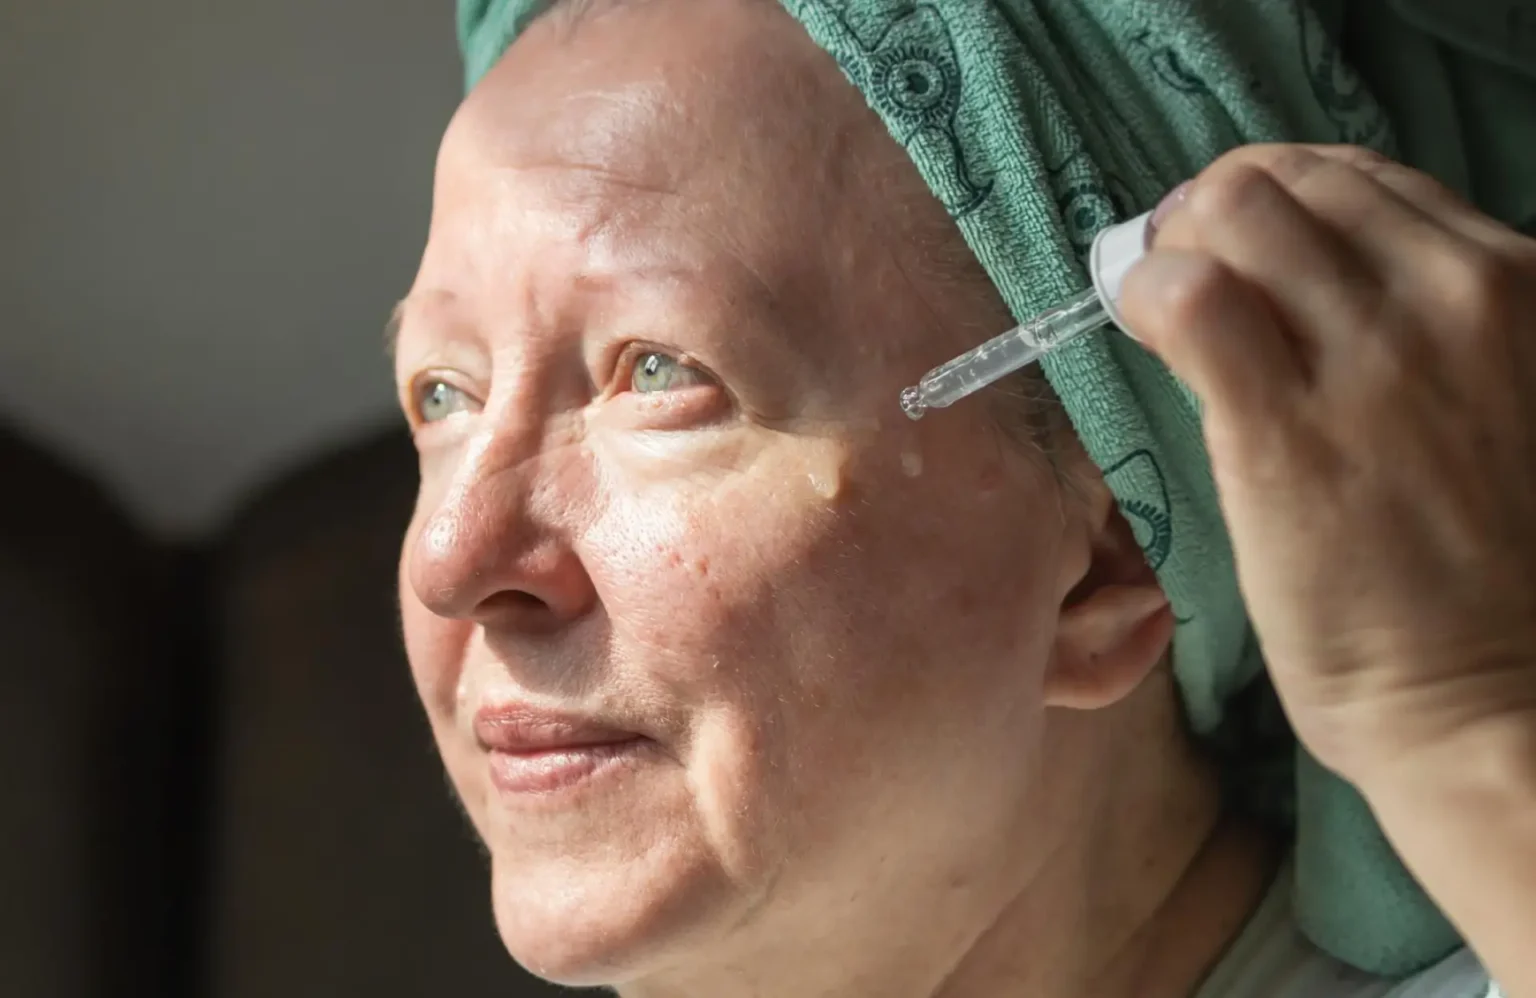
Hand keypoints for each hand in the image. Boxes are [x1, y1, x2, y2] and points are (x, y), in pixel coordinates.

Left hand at [1121, 144, 1535, 791]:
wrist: (1499, 703)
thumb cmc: (1497, 574)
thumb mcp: (1503, 406)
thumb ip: (1431, 334)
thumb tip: (1310, 290)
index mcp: (1516, 284)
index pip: (1361, 179)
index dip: (1276, 198)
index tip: (1232, 245)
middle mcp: (1457, 296)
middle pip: (1285, 180)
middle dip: (1213, 213)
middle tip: (1183, 274)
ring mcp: (1374, 357)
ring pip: (1233, 212)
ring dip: (1172, 246)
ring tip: (1157, 305)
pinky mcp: (1288, 428)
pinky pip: (1187, 299)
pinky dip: (1142, 292)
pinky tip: (1136, 325)